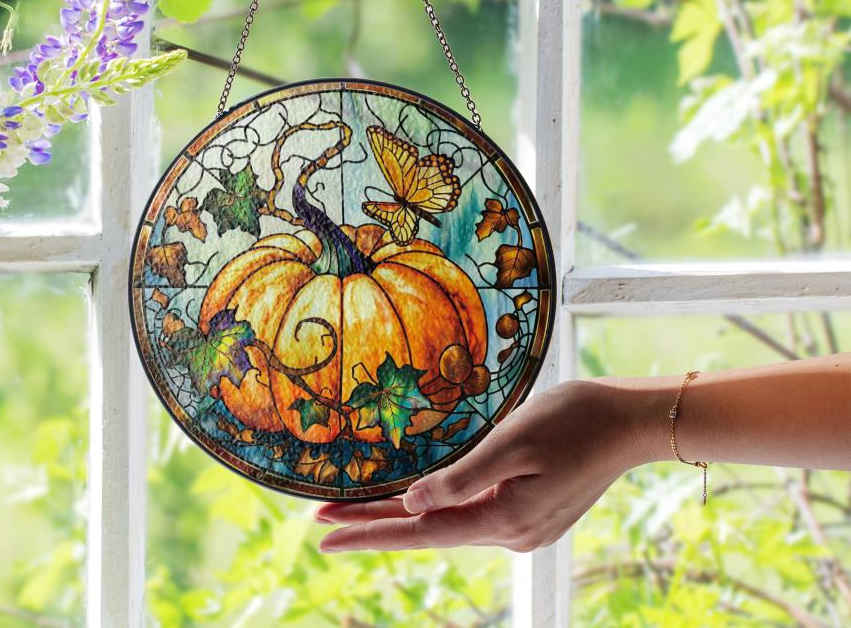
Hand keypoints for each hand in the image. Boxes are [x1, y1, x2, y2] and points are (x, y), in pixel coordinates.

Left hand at [316, 379, 648, 552]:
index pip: (420, 530)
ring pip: (447, 524)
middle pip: (427, 530)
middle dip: (373, 525)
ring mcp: (525, 526)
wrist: (630, 421)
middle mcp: (512, 533)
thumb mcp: (512, 442)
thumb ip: (461, 478)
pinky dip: (436, 509)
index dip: (368, 530)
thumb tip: (412, 505)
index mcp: (504, 519)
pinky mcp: (533, 511)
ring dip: (402, 516)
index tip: (324, 534)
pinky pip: (470, 514)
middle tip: (322, 521)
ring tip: (357, 509)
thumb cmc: (573, 419)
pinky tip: (419, 502)